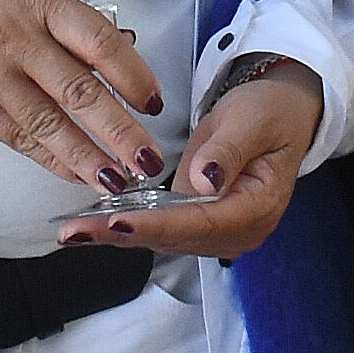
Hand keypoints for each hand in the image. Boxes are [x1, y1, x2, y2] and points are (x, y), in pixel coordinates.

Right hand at [0, 0, 167, 193]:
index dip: (133, 75)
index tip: (156, 102)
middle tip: (150, 159)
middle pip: (80, 91)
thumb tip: (121, 53)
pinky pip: (20, 139)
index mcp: (37, 2)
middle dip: (121, 131)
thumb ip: (63, 22)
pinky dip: (52, 160)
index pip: (98, 40)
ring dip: (90, 158)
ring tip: (120, 180)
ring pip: (50, 125)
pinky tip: (76, 174)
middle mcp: (17, 38)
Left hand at [64, 68, 321, 258]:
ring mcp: (219, 233)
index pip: (200, 223)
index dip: (156, 225)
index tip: (117, 223)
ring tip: (73, 232)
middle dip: (122, 235)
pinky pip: (160, 229)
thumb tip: (203, 183)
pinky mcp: (200, 224)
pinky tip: (91, 225)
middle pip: (174, 238)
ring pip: (162, 239)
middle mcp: (238, 232)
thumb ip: (227, 152)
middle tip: (74, 232)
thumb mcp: (252, 120)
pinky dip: (126, 227)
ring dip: (116, 236)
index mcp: (257, 209)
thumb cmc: (269, 113)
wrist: (280, 113)